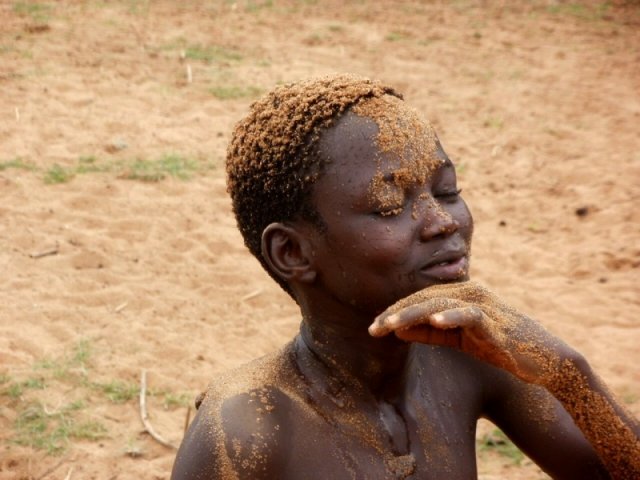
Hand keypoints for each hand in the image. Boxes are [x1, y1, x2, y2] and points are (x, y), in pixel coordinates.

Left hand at [369, 281, 568, 383]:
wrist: (546, 359)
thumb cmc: (500, 347)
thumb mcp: (459, 340)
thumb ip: (431, 332)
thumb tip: (396, 330)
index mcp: (460, 294)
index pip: (420, 299)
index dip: (395, 311)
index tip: (374, 327)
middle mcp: (470, 292)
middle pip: (425, 298)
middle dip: (396, 313)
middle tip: (373, 328)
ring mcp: (483, 304)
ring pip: (441, 303)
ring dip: (413, 313)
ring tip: (390, 325)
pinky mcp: (496, 321)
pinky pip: (470, 315)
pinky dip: (452, 316)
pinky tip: (434, 321)